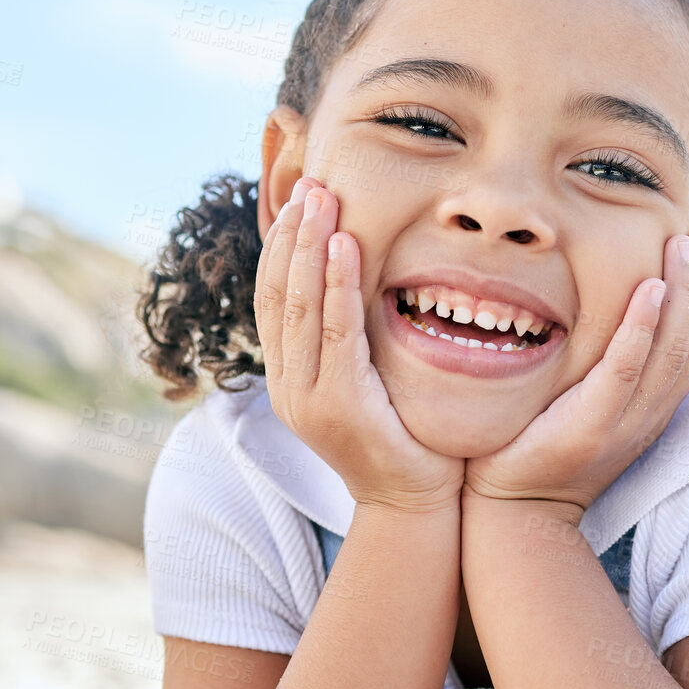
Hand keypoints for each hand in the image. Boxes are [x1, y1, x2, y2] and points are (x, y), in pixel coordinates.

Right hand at [254, 177, 464, 512]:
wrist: (415, 505)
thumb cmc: (406, 439)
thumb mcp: (371, 382)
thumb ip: (356, 341)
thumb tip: (364, 285)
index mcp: (290, 378)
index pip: (273, 298)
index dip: (283, 245)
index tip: (302, 197)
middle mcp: (287, 386)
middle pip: (277, 292)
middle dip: (292, 232)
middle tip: (312, 182)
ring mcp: (307, 398)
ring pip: (298, 306)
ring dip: (309, 245)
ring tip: (324, 199)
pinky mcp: (338, 406)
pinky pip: (334, 332)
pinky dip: (335, 284)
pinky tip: (343, 246)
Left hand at [462, 233, 688, 514]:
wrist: (514, 511)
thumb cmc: (540, 446)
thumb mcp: (586, 402)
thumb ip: (607, 364)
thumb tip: (617, 315)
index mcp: (653, 407)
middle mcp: (650, 414)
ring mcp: (625, 422)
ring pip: (673, 350)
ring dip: (683, 293)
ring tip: (680, 248)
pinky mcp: (592, 426)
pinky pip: (626, 370)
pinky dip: (642, 328)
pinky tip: (648, 290)